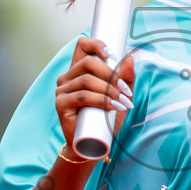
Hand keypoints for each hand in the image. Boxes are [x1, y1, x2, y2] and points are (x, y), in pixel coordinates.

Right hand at [55, 36, 134, 152]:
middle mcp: (68, 77)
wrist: (94, 145)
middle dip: (110, 74)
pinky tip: (112, 107)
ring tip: (122, 102)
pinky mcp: (60, 104)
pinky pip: (82, 96)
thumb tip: (130, 58)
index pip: (82, 46)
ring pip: (87, 80)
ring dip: (109, 90)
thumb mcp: (121, 96)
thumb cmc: (105, 119)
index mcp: (79, 70)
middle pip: (88, 62)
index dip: (96, 44)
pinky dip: (100, 100)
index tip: (112, 54)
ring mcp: (62, 90)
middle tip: (125, 91)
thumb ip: (126, 78)